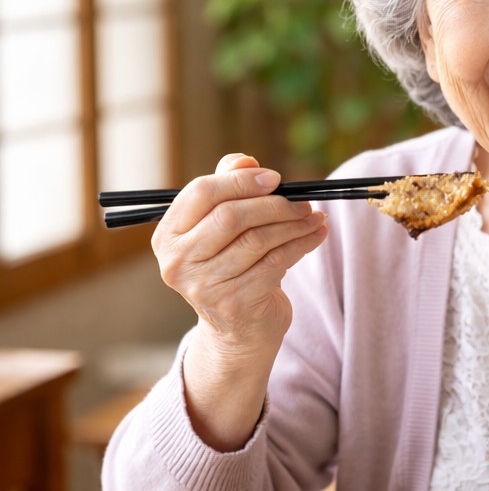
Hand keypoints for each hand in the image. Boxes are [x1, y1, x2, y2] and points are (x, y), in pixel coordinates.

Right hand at [152, 154, 327, 448]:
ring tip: (315, 217)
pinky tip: (317, 235)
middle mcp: (178, 262)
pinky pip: (277, 262)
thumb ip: (229, 189)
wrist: (240, 330)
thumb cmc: (233, 267)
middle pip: (231, 217)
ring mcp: (204, 286)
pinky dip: (303, 244)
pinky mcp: (236, 303)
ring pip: (258, 240)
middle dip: (274, 204)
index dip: (241, 181)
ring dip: (294, 224)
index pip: (201, 193)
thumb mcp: (223, 230)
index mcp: (168, 236)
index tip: (275, 178)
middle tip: (303, 202)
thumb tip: (246, 160)